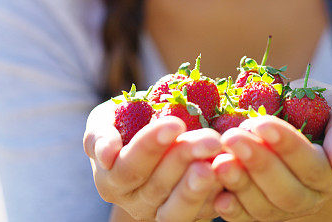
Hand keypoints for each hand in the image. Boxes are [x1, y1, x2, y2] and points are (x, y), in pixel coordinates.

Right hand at [83, 99, 223, 220]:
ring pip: (179, 208)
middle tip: (210, 139)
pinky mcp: (192, 215)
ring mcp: (163, 212)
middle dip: (184, 159)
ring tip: (217, 163)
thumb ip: (100, 134)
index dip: (150, 146)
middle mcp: (135, 202)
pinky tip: (231, 173)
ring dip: (200, 186)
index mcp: (111, 180)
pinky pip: (204, 212)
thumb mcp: (107, 118)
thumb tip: (107, 154)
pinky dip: (218, 194)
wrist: (155, 130)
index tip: (174, 123)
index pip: (129, 167)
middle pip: (158, 186)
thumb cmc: (128, 120)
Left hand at [211, 80, 331, 220]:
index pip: (312, 164)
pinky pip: (248, 219)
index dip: (286, 145)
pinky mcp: (261, 214)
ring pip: (265, 208)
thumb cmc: (316, 109)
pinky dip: (233, 211)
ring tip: (219, 160)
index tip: (260, 123)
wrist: (296, 126)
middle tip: (232, 137)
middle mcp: (312, 197)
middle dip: (258, 164)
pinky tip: (217, 197)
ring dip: (240, 185)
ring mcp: (286, 211)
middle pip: (287, 191)